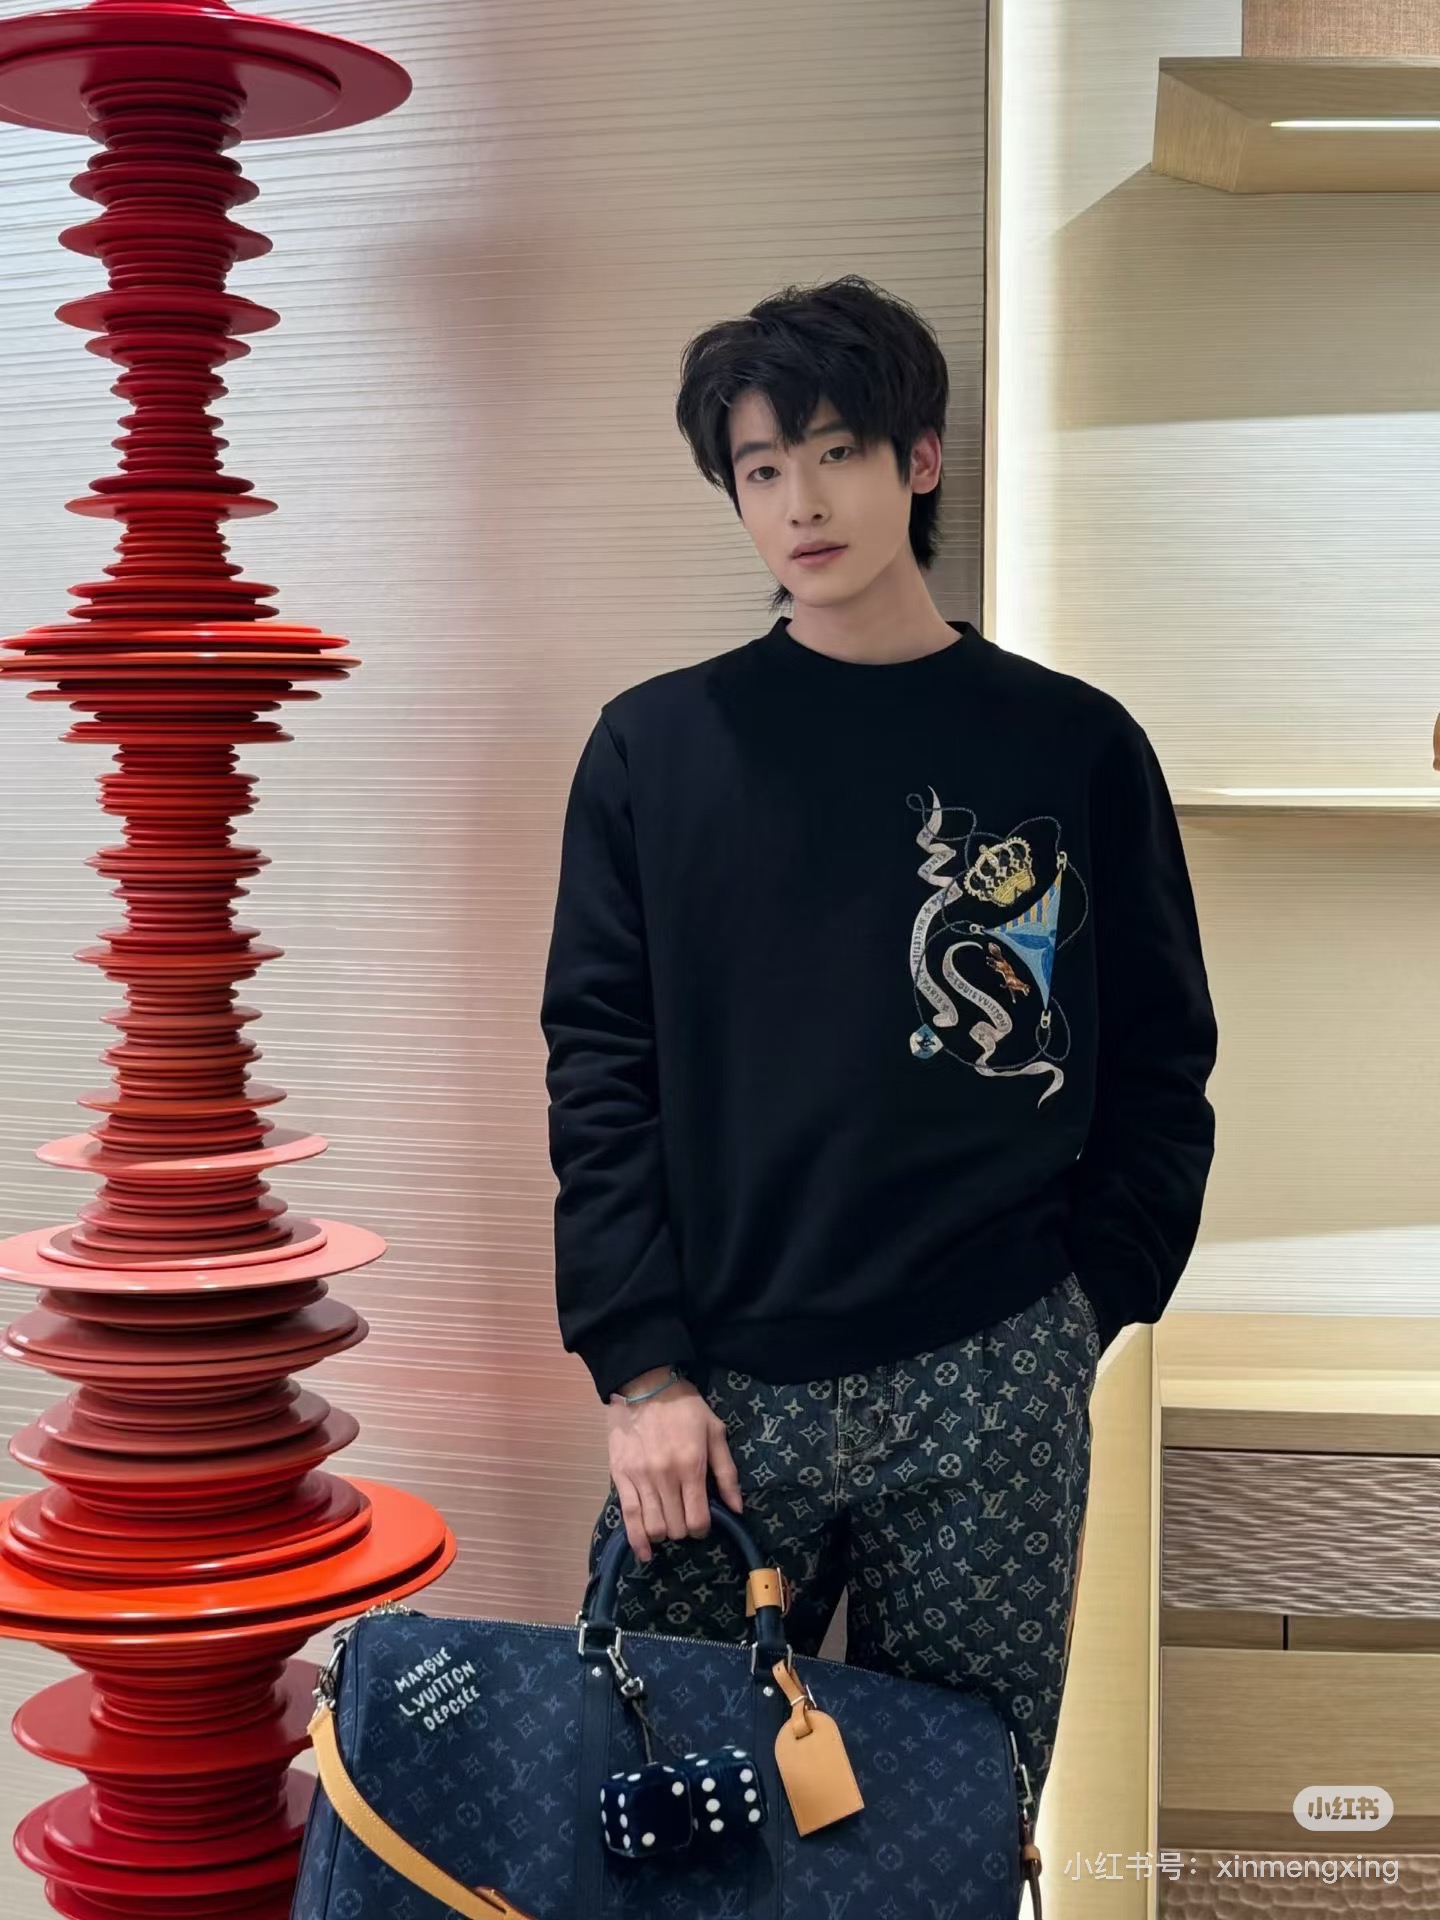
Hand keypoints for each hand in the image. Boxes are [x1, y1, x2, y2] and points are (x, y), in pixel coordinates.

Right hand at [607, 1368, 743, 1562]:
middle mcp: (665, 1477)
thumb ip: (726, 1472)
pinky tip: (643, 1552)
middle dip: (683, 1530)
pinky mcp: (620, 1477)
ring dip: (663, 1534)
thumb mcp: (715, 1432)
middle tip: (684, 1518)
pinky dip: (636, 1540)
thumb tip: (737, 1508)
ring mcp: (640, 1478)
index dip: (703, 1529)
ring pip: (653, 1527)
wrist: (644, 1385)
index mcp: (691, 1466)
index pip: (698, 1519)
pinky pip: (628, 1517)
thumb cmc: (685, 1407)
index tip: (702, 1523)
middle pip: (675, 1527)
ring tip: (667, 1526)